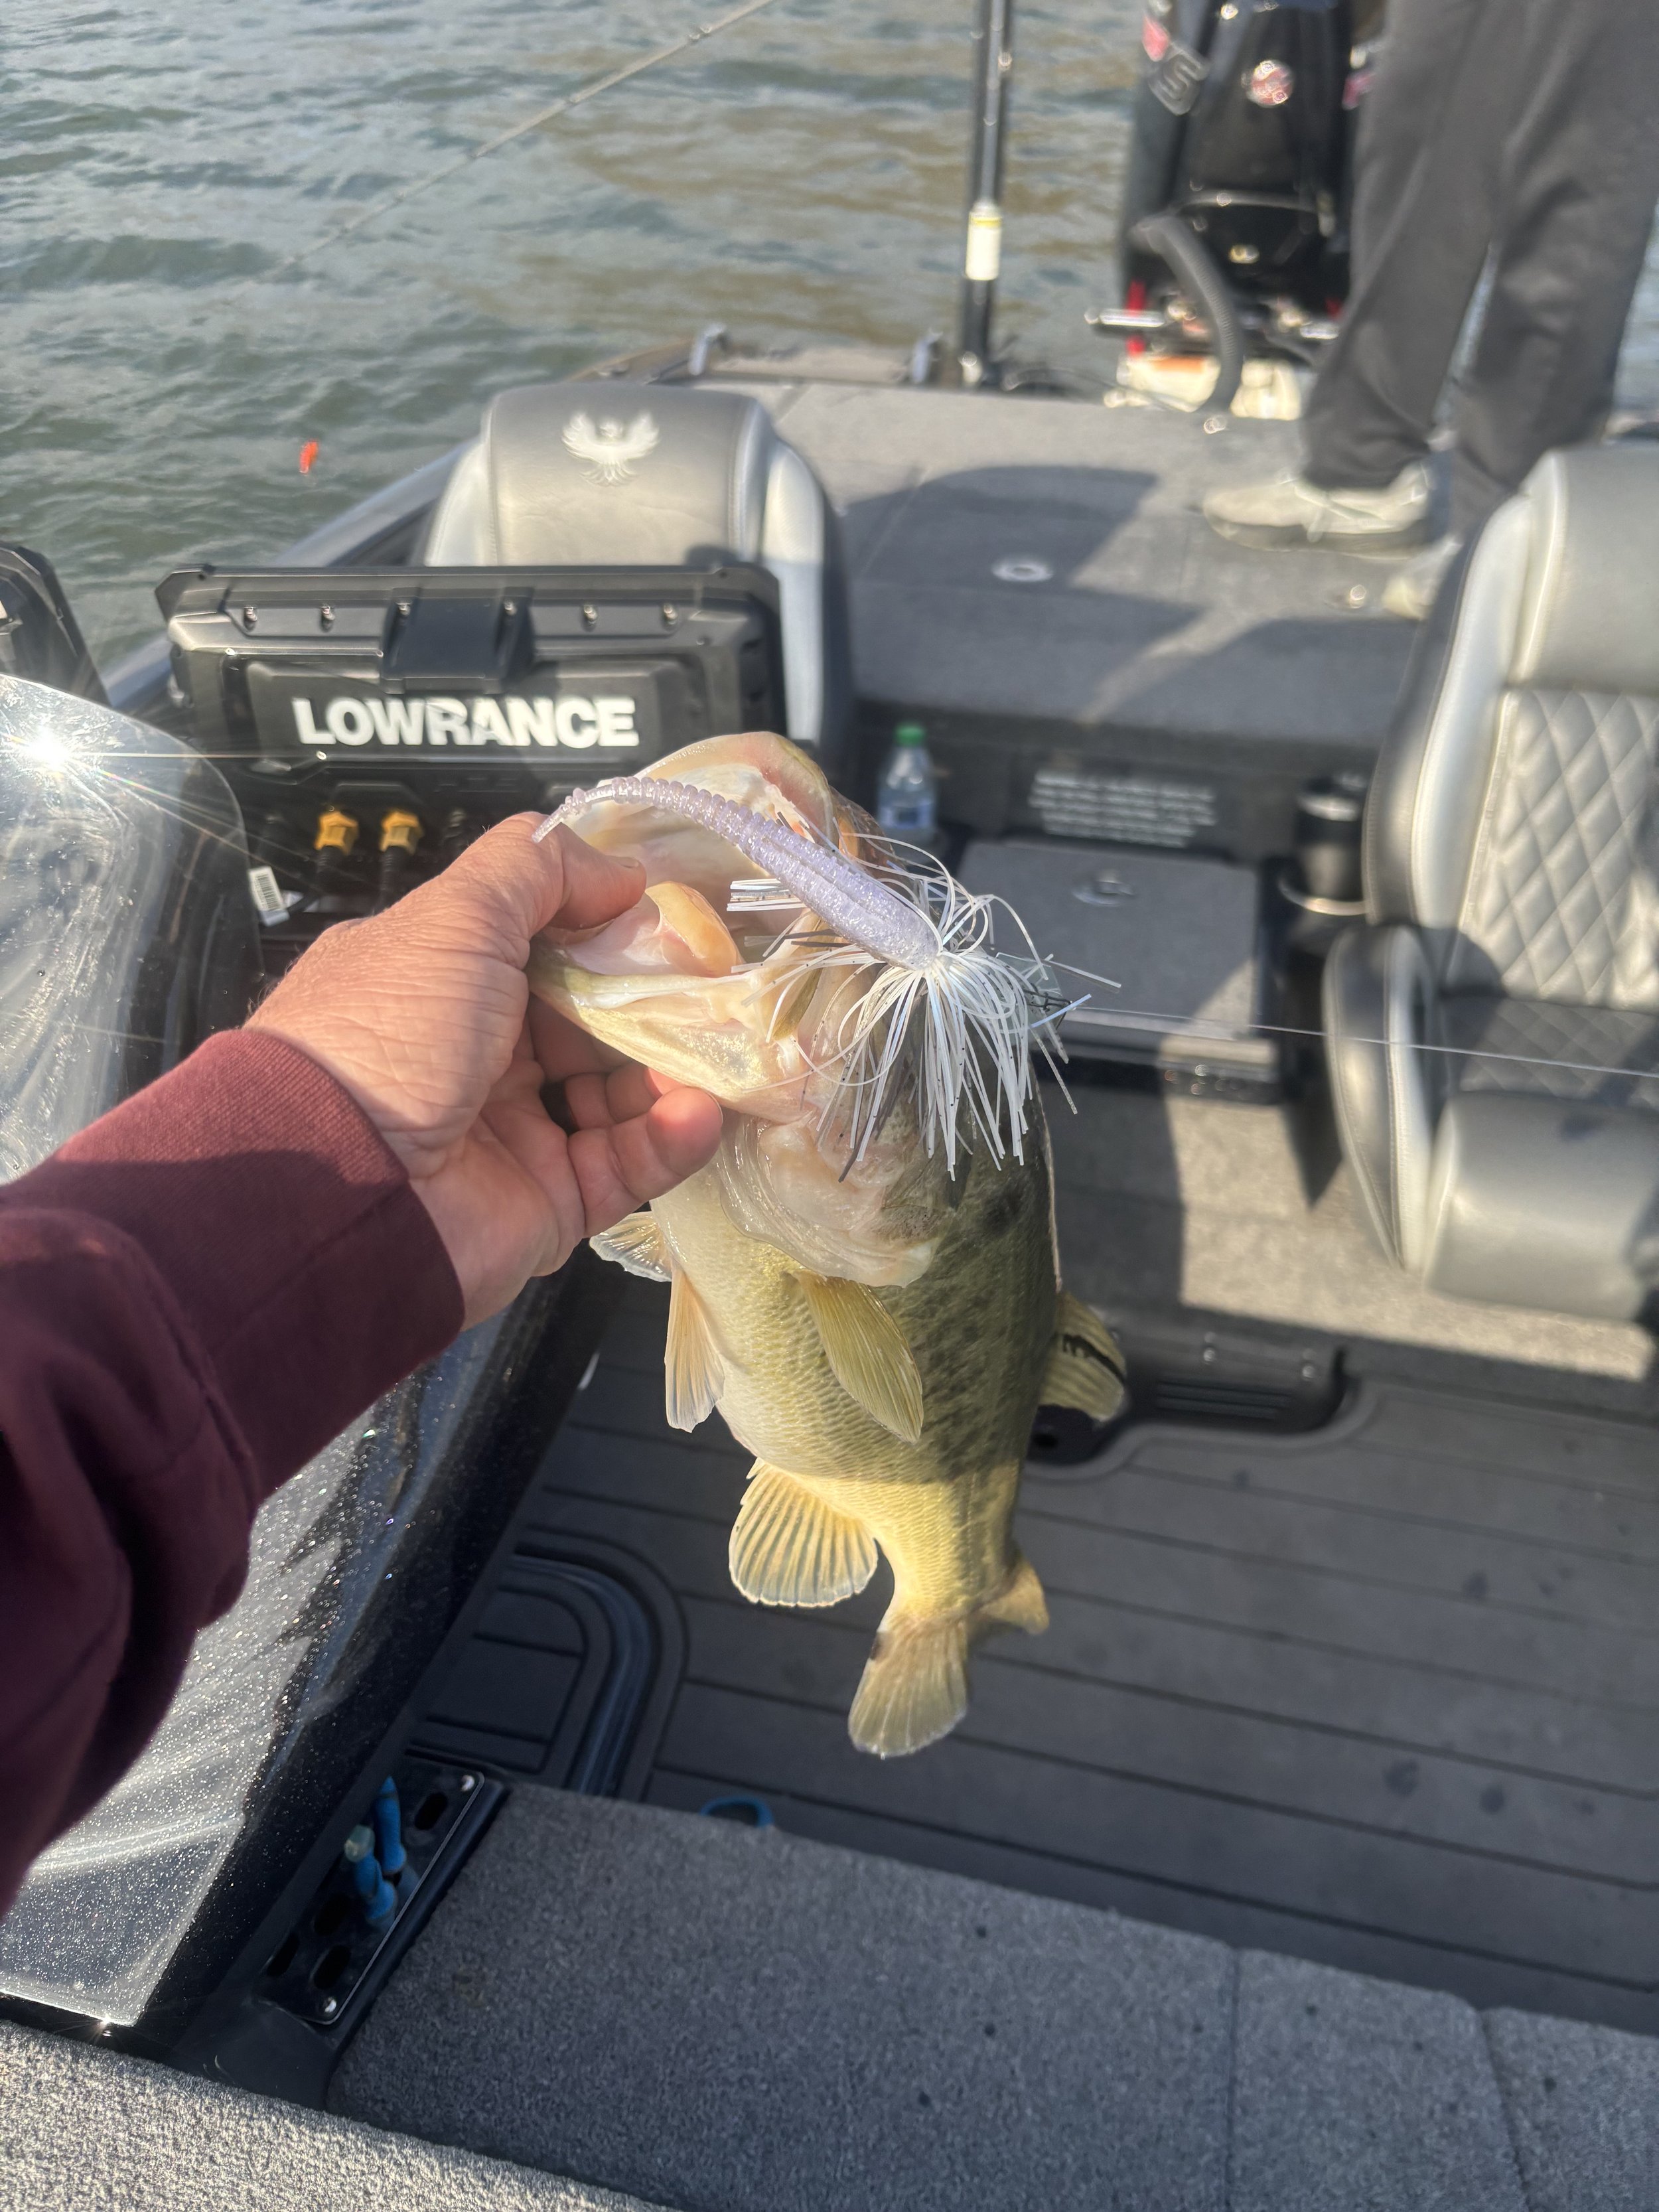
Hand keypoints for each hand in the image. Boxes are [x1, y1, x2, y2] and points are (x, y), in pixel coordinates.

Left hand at [248, 814, 722, 1326]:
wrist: (341, 1187)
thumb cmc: (389, 1033)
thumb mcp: (454, 917)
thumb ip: (537, 869)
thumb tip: (621, 871)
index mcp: (446, 985)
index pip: (545, 951)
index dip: (607, 933)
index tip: (670, 921)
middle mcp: (480, 1057)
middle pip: (593, 1023)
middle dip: (657, 1005)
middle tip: (718, 989)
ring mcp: (517, 1133)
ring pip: (621, 1094)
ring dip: (675, 1071)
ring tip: (718, 1056)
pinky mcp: (551, 1202)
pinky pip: (626, 1166)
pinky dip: (669, 1138)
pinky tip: (698, 1112)